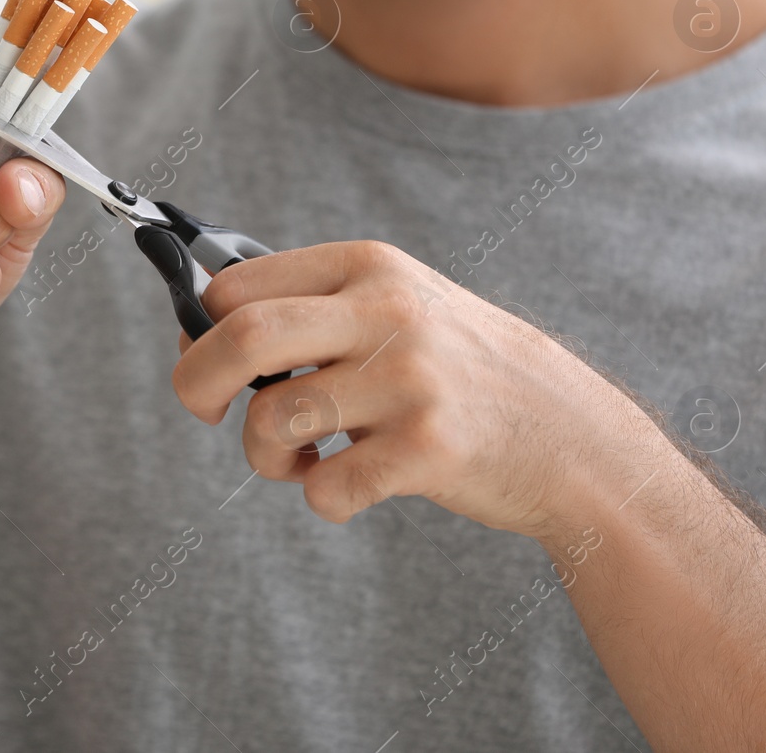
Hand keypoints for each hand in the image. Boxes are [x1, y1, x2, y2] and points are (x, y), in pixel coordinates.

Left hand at [170, 241, 662, 535]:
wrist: (570, 433)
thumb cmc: (457, 372)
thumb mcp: (396, 307)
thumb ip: (313, 309)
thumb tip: (195, 323)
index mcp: (368, 267)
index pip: (239, 284)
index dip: (198, 327)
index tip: (203, 360)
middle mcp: (387, 312)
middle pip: (244, 336)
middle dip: (197, 383)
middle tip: (204, 413)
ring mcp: (410, 379)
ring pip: (273, 419)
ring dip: (263, 457)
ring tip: (298, 461)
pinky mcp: (428, 448)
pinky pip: (325, 487)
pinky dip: (320, 498)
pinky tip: (347, 486)